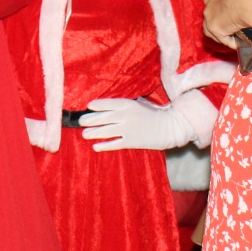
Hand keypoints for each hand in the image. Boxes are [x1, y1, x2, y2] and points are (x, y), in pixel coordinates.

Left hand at [78, 91, 216, 150]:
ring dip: (93, 133)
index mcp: (128, 104)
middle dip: (89, 120)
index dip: (96, 106)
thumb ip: (124, 105)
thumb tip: (107, 106)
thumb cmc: (154, 113)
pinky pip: (114, 144)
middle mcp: (126, 116)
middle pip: (102, 118)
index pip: (107, 104)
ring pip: (105, 131)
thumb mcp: (139, 103)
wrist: (170, 127)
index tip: (88, 106)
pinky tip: (96, 146)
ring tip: (85, 134)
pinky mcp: (132, 142)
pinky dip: (104, 146)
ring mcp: (128, 129)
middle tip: (81, 122)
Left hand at [203, 0, 251, 46]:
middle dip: (222, 15)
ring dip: (224, 29)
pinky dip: (228, 40)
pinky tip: (238, 41)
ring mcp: (209, 14)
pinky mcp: (213, 28)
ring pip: (213, 24)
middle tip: (237, 20)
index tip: (236, 5)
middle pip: (213, 9)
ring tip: (238, 32)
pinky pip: (220, 37)